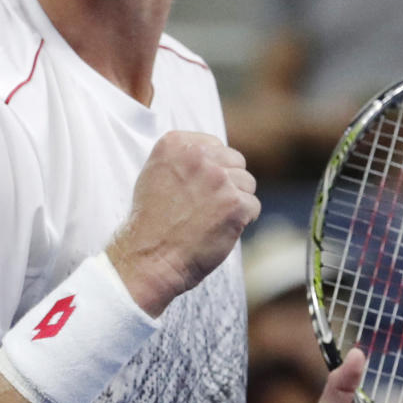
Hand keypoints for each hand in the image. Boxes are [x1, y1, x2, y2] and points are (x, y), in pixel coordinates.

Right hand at [108, 131, 259, 316]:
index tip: (198, 191)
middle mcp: (198, 156)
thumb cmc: (151, 223)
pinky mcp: (235, 203)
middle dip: (228, 184)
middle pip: (235, 162)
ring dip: (236, 203)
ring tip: (211, 221)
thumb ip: (183, 159)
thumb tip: (216, 155)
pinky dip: (242, 222)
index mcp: (175, 143)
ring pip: (248, 183)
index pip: (215, 146)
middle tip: (207, 209)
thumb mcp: (155, 175)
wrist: (149, 258)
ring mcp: (218, 179)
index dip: (213, 170)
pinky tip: (221, 231)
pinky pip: (253, 206)